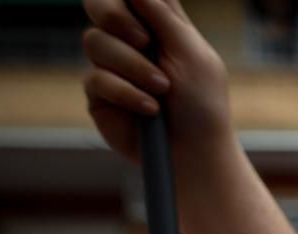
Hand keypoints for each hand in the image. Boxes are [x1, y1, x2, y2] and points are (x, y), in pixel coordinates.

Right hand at [83, 0, 232, 163]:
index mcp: (159, 25)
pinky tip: (150, 110)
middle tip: (143, 39)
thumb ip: (162, 15)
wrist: (194, 154)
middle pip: (99, 4)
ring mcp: (113, 65)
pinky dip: (126, 93)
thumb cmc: (202, 106)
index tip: (136, 2)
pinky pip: (96, 78)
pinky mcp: (100, 94)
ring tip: (162, 89)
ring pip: (95, 42)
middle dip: (114, 15)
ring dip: (132, 66)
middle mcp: (132, 41)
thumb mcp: (190, 54)